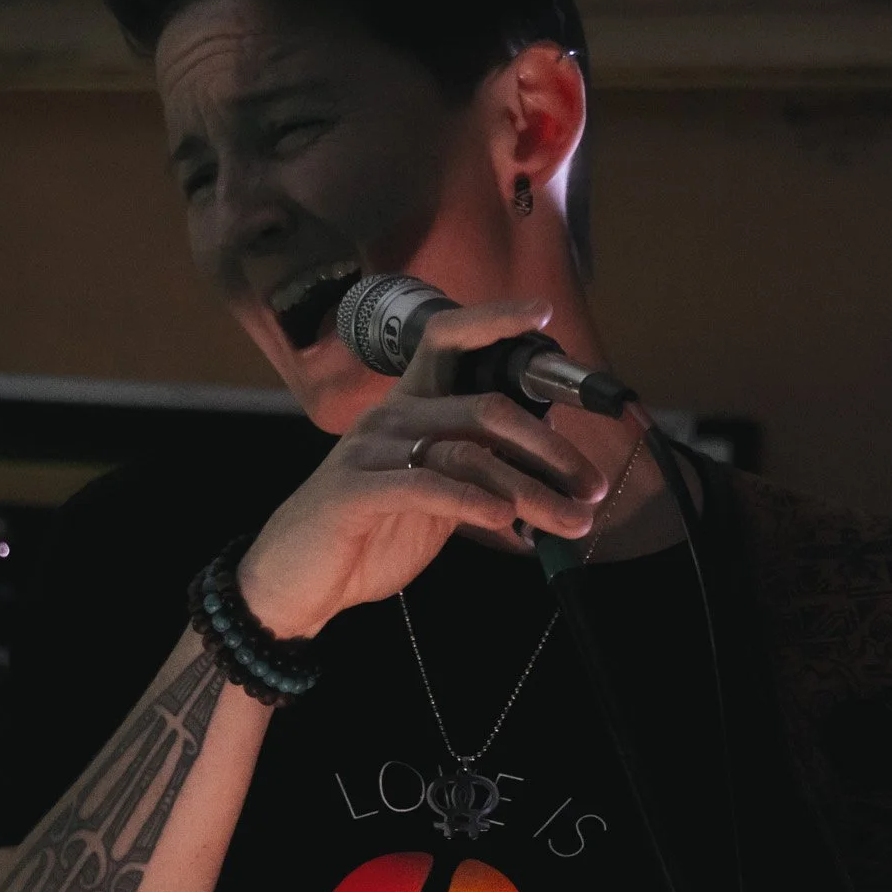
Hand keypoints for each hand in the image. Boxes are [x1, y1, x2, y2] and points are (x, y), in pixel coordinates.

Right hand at [236, 298, 609, 640]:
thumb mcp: (435, 492)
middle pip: (484, 407)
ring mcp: (371, 450)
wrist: (299, 578)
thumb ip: (479, 467)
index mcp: (410, 404)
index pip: (447, 340)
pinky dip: (473, 501)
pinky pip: (428, 487)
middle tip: (592, 485)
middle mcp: (392, 415)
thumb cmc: (371, 530)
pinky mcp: (356, 490)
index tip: (540, 313)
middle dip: (550, 448)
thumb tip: (549, 461)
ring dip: (533, 491)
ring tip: (573, 521)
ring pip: (470, 454)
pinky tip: (504, 520)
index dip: (492, 321)